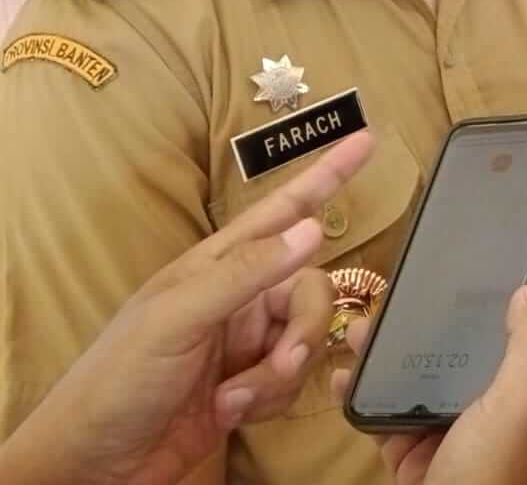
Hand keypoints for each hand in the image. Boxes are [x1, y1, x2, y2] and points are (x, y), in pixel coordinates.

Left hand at [2, 131, 373, 484]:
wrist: (96, 465)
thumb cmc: (117, 380)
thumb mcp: (175, 318)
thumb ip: (245, 272)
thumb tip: (312, 230)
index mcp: (218, 264)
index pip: (284, 210)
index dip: (326, 175)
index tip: (367, 139)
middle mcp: (240, 297)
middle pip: (312, 290)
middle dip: (305, 331)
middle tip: (282, 362)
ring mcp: (248, 343)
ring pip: (309, 340)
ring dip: (279, 377)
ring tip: (234, 400)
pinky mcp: (253, 388)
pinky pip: (296, 382)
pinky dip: (272, 401)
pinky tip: (232, 413)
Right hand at [333, 286, 526, 484]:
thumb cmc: (489, 470)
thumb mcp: (521, 403)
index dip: (520, 300)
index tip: (492, 265)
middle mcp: (495, 412)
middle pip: (471, 352)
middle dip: (439, 320)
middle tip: (405, 293)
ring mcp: (451, 434)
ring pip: (423, 380)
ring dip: (391, 353)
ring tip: (359, 329)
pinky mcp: (412, 456)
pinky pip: (386, 417)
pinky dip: (363, 396)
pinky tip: (342, 376)